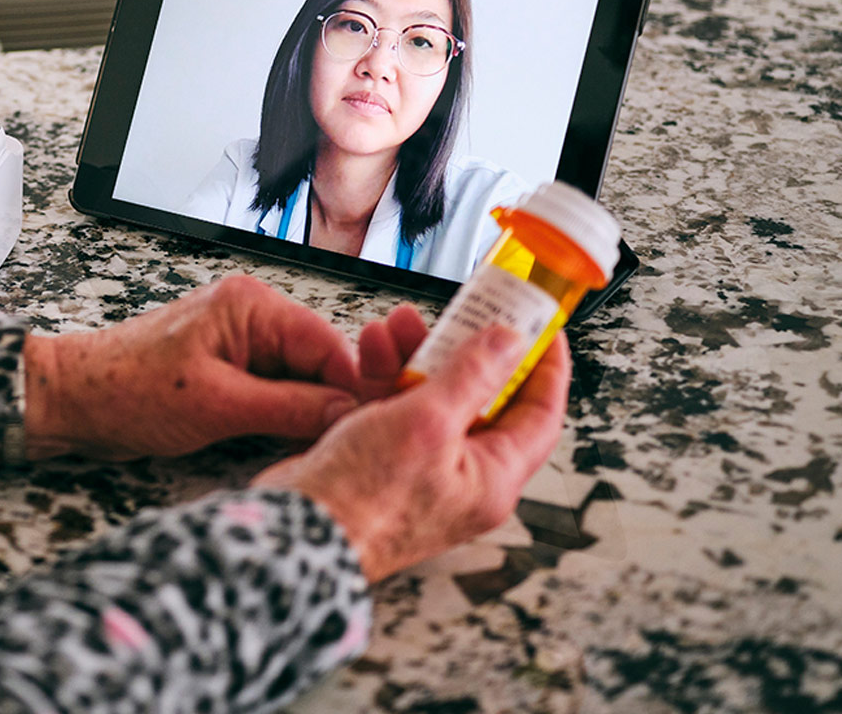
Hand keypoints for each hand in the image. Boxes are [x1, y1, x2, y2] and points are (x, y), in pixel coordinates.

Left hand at [20, 275, 366, 461]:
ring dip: (306, 415)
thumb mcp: (218, 407)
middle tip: (339, 447)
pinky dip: (283, 418)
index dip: (355, 390)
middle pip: (321, 362)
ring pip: (302, 380)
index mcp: (250, 306)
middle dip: (331, 405)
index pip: (331, 345)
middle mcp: (250, 315)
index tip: (370, 429)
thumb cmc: (125, 391)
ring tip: (308, 449)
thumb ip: (290, 408)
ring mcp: (240, 342)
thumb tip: (349, 414)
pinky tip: (284, 442)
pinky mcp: (229, 368)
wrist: (72, 401)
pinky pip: (276, 390)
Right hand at [253, 307, 571, 582]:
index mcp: (492, 479)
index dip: (544, 367)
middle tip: (463, 315)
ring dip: (418, 358)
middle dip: (465, 350)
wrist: (297, 526)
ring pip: (433, 400)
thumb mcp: (427, 423)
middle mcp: (461, 478)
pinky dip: (387, 378)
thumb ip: (472, 375)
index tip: (540, 329)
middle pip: (482, 400)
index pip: (539, 415)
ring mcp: (420, 470)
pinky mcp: (382, 462)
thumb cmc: (361, 501)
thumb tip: (508, 344)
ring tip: (400, 323)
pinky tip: (374, 349)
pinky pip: (396, 410)